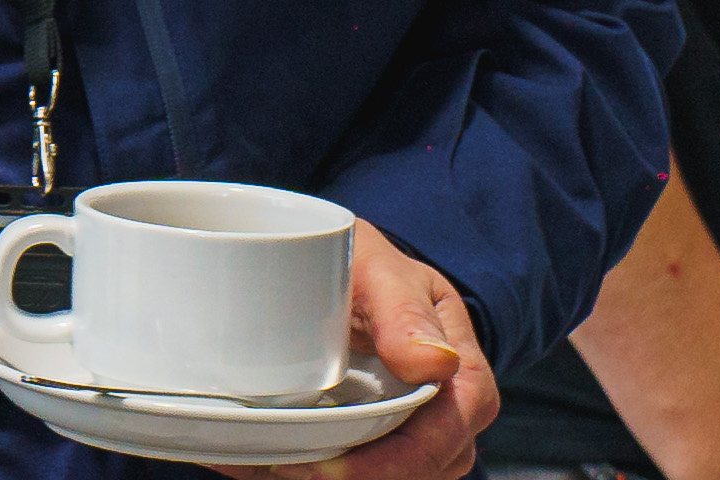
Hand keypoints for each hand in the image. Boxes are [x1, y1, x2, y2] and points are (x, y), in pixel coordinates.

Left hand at [216, 237, 492, 479]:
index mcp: (462, 374)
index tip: (334, 465)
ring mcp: (410, 432)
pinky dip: (306, 469)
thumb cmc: (363, 262)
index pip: (446, 435)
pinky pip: (350, 468)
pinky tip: (257, 461)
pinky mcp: (371, 438)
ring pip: (386, 476)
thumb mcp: (379, 268)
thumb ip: (405, 311)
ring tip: (266, 463)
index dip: (396, 461)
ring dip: (327, 476)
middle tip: (283, 468)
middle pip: (418, 470)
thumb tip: (437, 362)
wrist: (330, 261)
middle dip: (356, 477)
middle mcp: (444, 414)